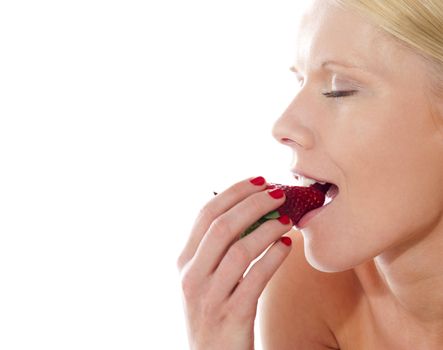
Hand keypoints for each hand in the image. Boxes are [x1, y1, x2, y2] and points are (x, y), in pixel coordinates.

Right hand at [177, 177, 292, 349]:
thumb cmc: (213, 310)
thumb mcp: (205, 277)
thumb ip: (219, 248)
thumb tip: (251, 211)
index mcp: (185, 261)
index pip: (206, 214)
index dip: (234, 192)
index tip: (258, 179)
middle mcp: (192, 275)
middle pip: (223, 226)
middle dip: (253, 203)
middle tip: (279, 193)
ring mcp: (210, 296)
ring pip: (241, 249)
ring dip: (268, 228)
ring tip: (288, 218)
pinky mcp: (232, 315)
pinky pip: (257, 278)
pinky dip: (275, 256)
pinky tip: (287, 246)